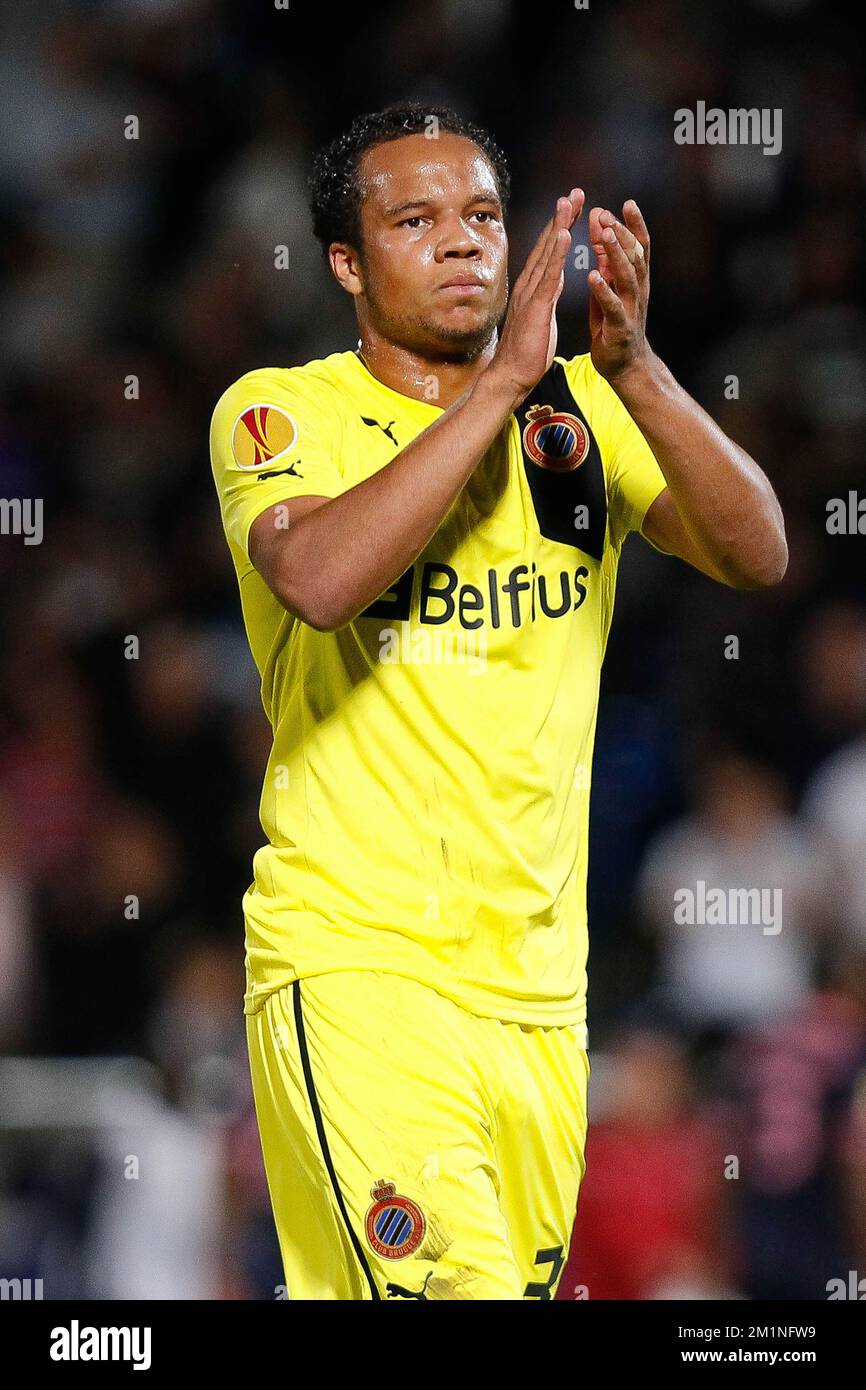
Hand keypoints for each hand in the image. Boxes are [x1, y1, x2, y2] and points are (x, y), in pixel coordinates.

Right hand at [486, 189, 583, 406]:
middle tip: (574, 192)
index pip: (549, 252)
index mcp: (533, 288)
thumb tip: (555, 280)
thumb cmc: (526, 352)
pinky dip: (557, 253)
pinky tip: (566, 234)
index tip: (572, 206)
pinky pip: (549, 275)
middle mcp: (529, 285)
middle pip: (548, 245)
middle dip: (562, 217)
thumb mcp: (542, 316)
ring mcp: (531, 294)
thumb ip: (547, 295)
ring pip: (547, 254)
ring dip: (559, 226)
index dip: (561, 227)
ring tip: (569, 202)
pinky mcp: (536, 307)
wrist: (511, 376)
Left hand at [587, 200, 650, 382]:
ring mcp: (631, 308)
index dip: (634, 225)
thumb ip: (606, 256)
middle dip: (622, 234)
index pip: (639, 246)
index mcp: (636, 279)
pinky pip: (613, 306)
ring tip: (603, 235)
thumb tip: (600, 223)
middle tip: (607, 215)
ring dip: (616, 254)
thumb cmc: (616, 323)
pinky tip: (593, 276)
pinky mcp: (620, 328)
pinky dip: (604, 290)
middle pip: (634, 256)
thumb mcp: (611, 285)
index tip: (627, 203)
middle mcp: (638, 290)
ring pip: (627, 276)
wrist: (625, 366)